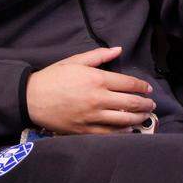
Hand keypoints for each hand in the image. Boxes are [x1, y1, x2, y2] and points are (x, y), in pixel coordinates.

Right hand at [26, 46, 156, 134]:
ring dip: (138, 118)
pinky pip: (109, 133)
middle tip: (151, 104)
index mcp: (97, 79)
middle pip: (130, 102)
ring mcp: (92, 116)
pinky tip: (128, 129)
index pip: (128, 83)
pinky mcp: (84, 130)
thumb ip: (99, 55)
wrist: (31, 98)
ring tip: (144, 116)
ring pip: (123, 119)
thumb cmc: (53, 77)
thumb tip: (118, 49)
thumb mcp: (75, 60)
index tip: (148, 89)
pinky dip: (122, 132)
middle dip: (145, 104)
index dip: (142, 87)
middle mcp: (97, 98)